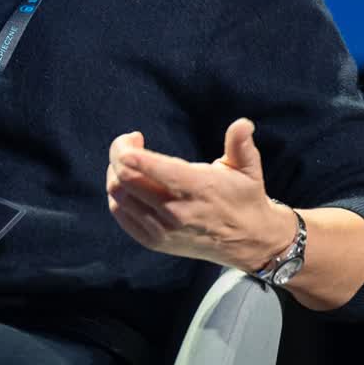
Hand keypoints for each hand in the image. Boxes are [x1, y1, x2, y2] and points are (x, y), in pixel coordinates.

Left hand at [105, 119, 296, 272]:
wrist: (248, 241)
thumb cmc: (244, 197)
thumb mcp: (248, 169)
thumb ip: (241, 144)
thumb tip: (243, 123)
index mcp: (198, 189)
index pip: (152, 170)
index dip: (130, 151)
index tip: (134, 137)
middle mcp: (176, 212)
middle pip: (126, 179)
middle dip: (119, 154)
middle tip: (131, 142)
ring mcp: (163, 230)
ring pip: (118, 196)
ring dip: (115, 172)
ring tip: (130, 160)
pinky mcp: (154, 241)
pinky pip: (120, 213)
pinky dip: (117, 193)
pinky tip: (131, 182)